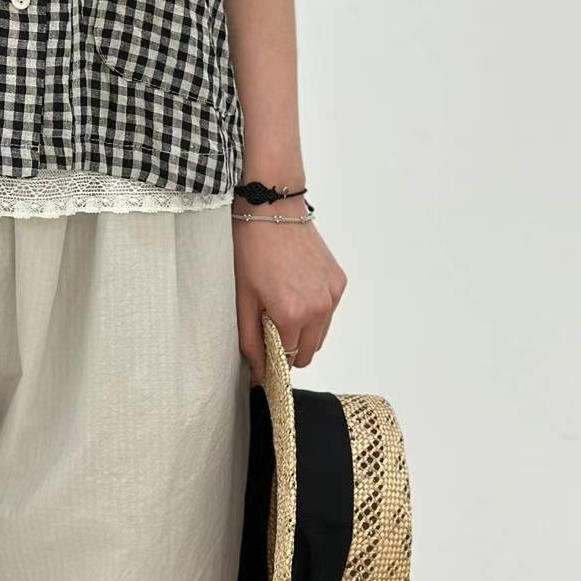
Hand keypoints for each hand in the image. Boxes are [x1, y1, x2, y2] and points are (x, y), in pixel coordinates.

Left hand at [231, 201, 346, 382]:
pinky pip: (328, 311)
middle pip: (308, 352)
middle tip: (269, 321)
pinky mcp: (339, 281)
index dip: (273, 358)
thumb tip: (259, 372)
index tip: (263, 350)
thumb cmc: (251, 248)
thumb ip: (251, 340)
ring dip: (303, 329)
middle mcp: (319, 307)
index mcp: (292, 314)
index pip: (288, 359)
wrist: (272, 208)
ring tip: (282, 301)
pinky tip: (296, 287)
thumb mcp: (242, 297)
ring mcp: (332, 294)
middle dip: (289, 345)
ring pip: (321, 333)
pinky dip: (314, 308)